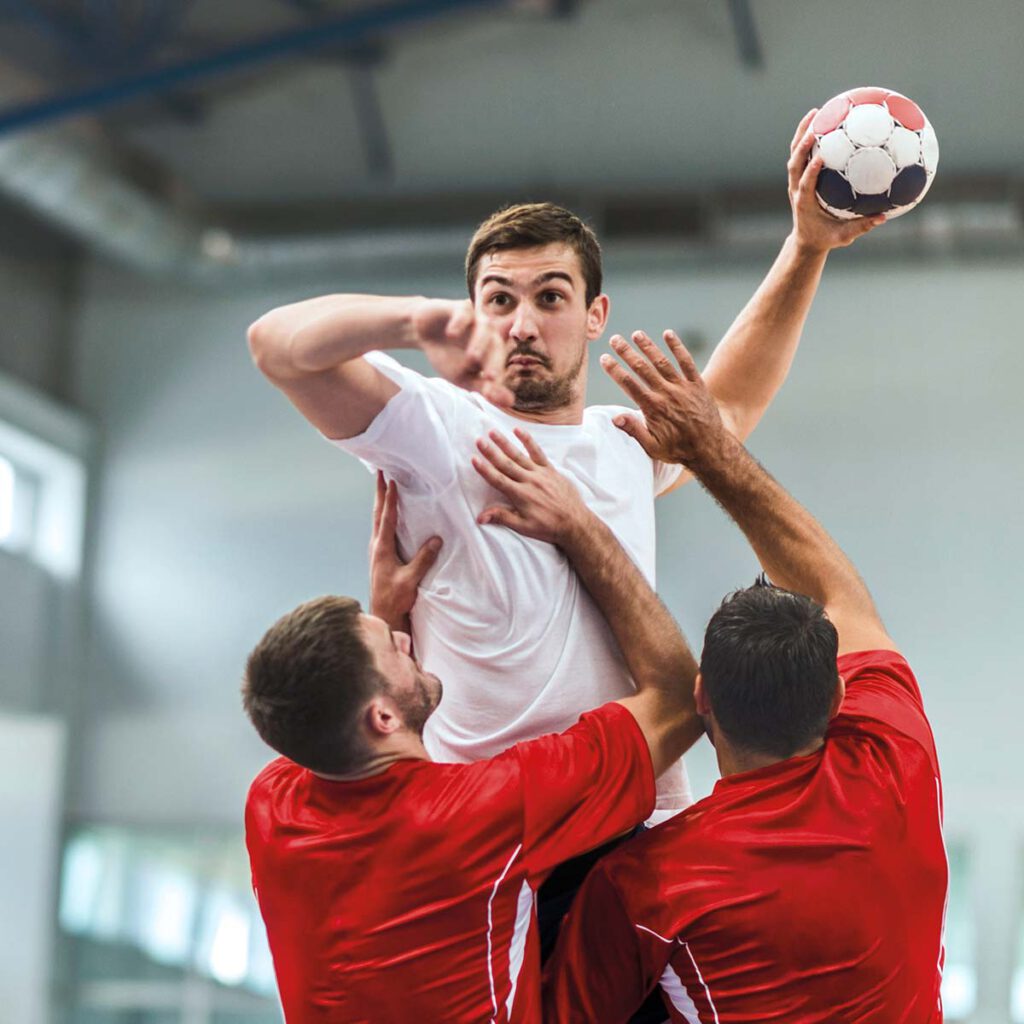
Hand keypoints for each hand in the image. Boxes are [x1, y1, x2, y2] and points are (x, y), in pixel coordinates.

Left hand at [369, 472, 441, 628]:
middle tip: (380, 472)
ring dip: (381, 502)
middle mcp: (377, 546)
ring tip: (384, 487)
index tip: (391, 480)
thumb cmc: (395, 599)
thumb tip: (437, 539)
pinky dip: (385, 516)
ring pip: (378, 520)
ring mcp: (378, 551)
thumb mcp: (411, 579)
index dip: (389, 499)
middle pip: (377, 513)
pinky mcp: (382, 556)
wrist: (383, 615)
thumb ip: (423, 559)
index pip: (386, 518)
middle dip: (379, 492)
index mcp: (382, 548)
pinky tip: (390, 516)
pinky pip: (382, 530)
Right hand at [412, 298, 514, 407]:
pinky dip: (460, 323)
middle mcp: (488, 335)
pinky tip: (452, 333)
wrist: (424, 332)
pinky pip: (464, 313)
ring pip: (484, 328)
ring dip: (480, 343)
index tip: (494, 392)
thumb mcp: (463, 377)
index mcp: (492, 352)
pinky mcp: (461, 307)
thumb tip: (510, 403)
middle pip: (496, 346)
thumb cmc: (447, 355)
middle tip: (490, 378)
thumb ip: (485, 389)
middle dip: (493, 362)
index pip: (498, 365)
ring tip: (472, 357)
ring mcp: (476, 319)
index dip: (498, 378)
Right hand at [471, 429, 588, 546]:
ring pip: (519, 455)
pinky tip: (518, 430)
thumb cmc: (548, 527)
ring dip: (505, 443)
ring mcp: (540, 473)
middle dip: (491, 452)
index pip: (498, 480)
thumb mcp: (524, 527)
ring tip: (493, 432)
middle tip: (479, 440)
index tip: (474, 458)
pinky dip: (528, 441)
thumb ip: (502, 518)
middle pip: (506, 464)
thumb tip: (480, 517)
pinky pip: (538, 452)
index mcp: (520, 495)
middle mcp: (529, 481)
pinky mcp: (550, 470)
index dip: (484, 469)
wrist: (575, 523)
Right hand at [601, 331, 728, 467]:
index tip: (604, 358)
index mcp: (652, 408)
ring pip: (662, 362)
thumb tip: (615, 418)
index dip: (614, 369)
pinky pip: (686, 362)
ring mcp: (682, 387)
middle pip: (642, 368)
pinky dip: (677, 347)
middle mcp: (666, 394)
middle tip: (615, 339)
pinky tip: (668, 334)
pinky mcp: (697, 385)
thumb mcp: (652, 447)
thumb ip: (634, 431)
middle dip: (626, 352)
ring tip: (636, 334)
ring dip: (648, 346)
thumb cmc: (678, 450)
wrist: (710, 449)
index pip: (628, 384)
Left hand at [787, 108, 884, 255]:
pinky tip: (822, 119)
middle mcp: (797, 190)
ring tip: (815, 112)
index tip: (819, 157)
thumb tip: (883, 217)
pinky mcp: (799, 178)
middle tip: (814, 127)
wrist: (807, 240)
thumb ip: (862, 227)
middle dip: (801, 146)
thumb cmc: (826, 238)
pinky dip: (808, 137)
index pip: (805, 184)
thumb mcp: (843, 237)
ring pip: (795, 155)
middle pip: (794, 164)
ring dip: (802, 133)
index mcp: (805, 203)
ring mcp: (796, 182)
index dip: (810, 171)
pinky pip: (802, 154)